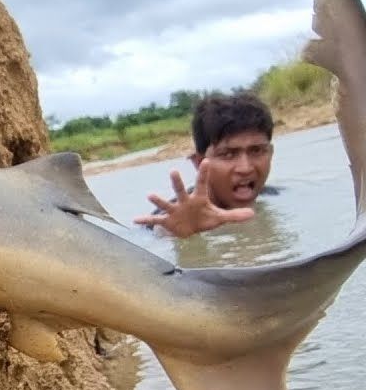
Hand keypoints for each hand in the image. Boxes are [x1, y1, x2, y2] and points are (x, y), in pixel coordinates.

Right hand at [132, 159, 254, 237]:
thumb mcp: (219, 218)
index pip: (203, 184)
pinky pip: (155, 220)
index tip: (208, 160)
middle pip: (181, 190)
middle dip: (177, 182)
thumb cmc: (204, 219)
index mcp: (199, 199)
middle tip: (174, 170)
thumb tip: (253, 213)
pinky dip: (146, 220)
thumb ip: (234, 215)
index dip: (205, 173)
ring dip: (158, 199)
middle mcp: (185, 201)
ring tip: (150, 194)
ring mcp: (174, 210)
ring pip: (166, 203)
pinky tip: (136, 220)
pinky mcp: (167, 221)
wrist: (189, 229)